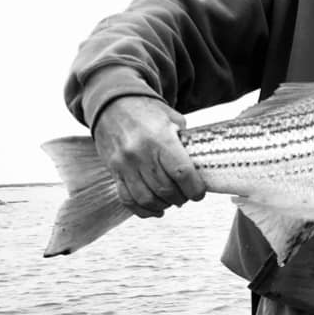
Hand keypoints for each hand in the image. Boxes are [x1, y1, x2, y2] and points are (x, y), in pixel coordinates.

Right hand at [93, 96, 205, 217]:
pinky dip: (143, 210)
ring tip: (173, 201)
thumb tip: (200, 162)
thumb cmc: (147, 111)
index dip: (194, 188)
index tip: (200, 193)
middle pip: (165, 189)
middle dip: (181, 198)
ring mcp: (125, 164)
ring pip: (147, 198)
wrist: (112, 104)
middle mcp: (141, 153)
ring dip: (164, 205)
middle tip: (187, 196)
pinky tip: (155, 209)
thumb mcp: (172, 119)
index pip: (182, 172)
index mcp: (161, 139)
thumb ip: (185, 141)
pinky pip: (127, 199)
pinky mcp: (114, 171)